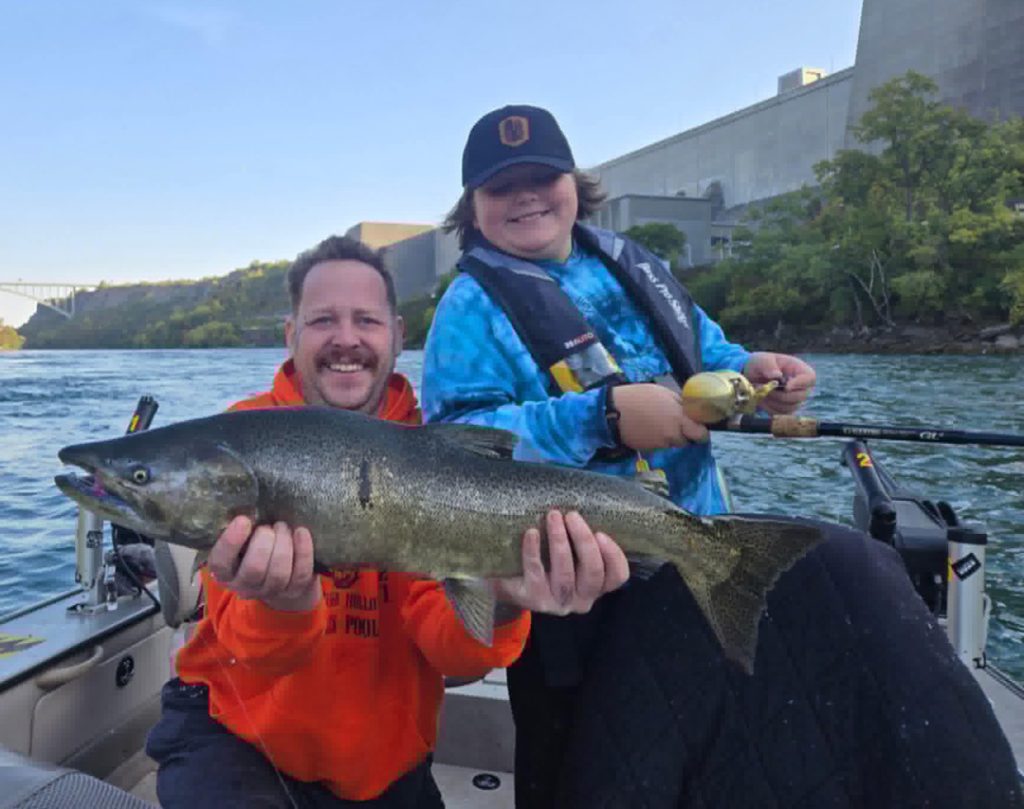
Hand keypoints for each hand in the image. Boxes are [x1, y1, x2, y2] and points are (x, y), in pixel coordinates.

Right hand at [207, 516, 320, 611]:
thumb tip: (247, 507)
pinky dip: (303, 551)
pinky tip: (301, 532)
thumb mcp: (243, 538)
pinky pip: (300, 573)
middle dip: (264, 542)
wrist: (283, 570)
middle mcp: (244, 586)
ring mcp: (270, 591)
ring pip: (278, 573)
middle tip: (269, 527)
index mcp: (225, 571)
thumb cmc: (256, 545)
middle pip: (254, 569)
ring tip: (283, 527)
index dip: (231, 542)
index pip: (220, 562)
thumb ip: (241, 529)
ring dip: (284, 544)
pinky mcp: (294, 590)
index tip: (243, 520)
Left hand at [491, 510, 629, 615]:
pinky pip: (536, 573)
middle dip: (584, 540)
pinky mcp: (534, 599)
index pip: (618, 575)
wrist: (513, 587)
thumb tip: (587, 504)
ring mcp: (558, 602)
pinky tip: (531, 533)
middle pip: (593, 572)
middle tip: (572, 515)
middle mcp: (582, 599)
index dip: (613, 555)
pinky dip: (534, 551)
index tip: (601, 532)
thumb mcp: (572, 557)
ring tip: (553, 516)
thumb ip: (582, 540)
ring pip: (565, 573)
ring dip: (560, 541)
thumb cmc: (549, 565)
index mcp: (597, 586)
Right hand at [612, 383, 707, 449]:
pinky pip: (661, 445)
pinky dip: (659, 439)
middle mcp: (672, 435)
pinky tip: (650, 429)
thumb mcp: (662, 393)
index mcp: (678, 418)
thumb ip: (680, 404)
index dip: (701, 430)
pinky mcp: (650, 450)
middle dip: (686, 433)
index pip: (701, 434)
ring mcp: (661, 444)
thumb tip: (690, 411)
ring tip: (659, 424)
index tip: (696, 424)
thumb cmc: (637, 397)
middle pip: (688, 440)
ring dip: (671, 436)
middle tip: (676, 423)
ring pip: (674, 443)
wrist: (612, 413)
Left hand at [743, 352, 815, 414]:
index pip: (810, 378)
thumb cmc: (761, 364)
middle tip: (765, 389)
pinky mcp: (785, 408)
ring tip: (761, 392)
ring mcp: (795, 399)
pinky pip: (780, 413)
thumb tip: (776, 375)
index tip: (786, 387)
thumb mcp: (762, 360)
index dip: (800, 384)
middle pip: (800, 396)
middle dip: (780, 395)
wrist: (752, 375)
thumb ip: (768, 365)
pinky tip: (761, 399)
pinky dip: (769, 407)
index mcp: (799, 370)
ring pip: (790, 407)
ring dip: (773, 401)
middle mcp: (801, 386)